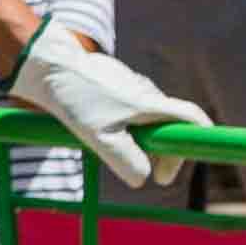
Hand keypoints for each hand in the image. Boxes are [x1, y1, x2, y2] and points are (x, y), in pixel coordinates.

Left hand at [9, 30, 198, 190]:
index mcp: (151, 102)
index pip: (192, 118)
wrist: (48, 65)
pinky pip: (130, 109)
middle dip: (165, 151)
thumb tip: (143, 179)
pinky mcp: (114, 84)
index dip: (198, 141)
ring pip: (148, 118)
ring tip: (124, 157)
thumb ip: (125, 160)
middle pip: (170, 124)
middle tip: (155, 176)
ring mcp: (130, 85)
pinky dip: (127, 126)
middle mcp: (146, 91)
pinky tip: (104, 135)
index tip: (180, 165)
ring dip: (144, 140)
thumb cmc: (76, 98)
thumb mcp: (100, 137)